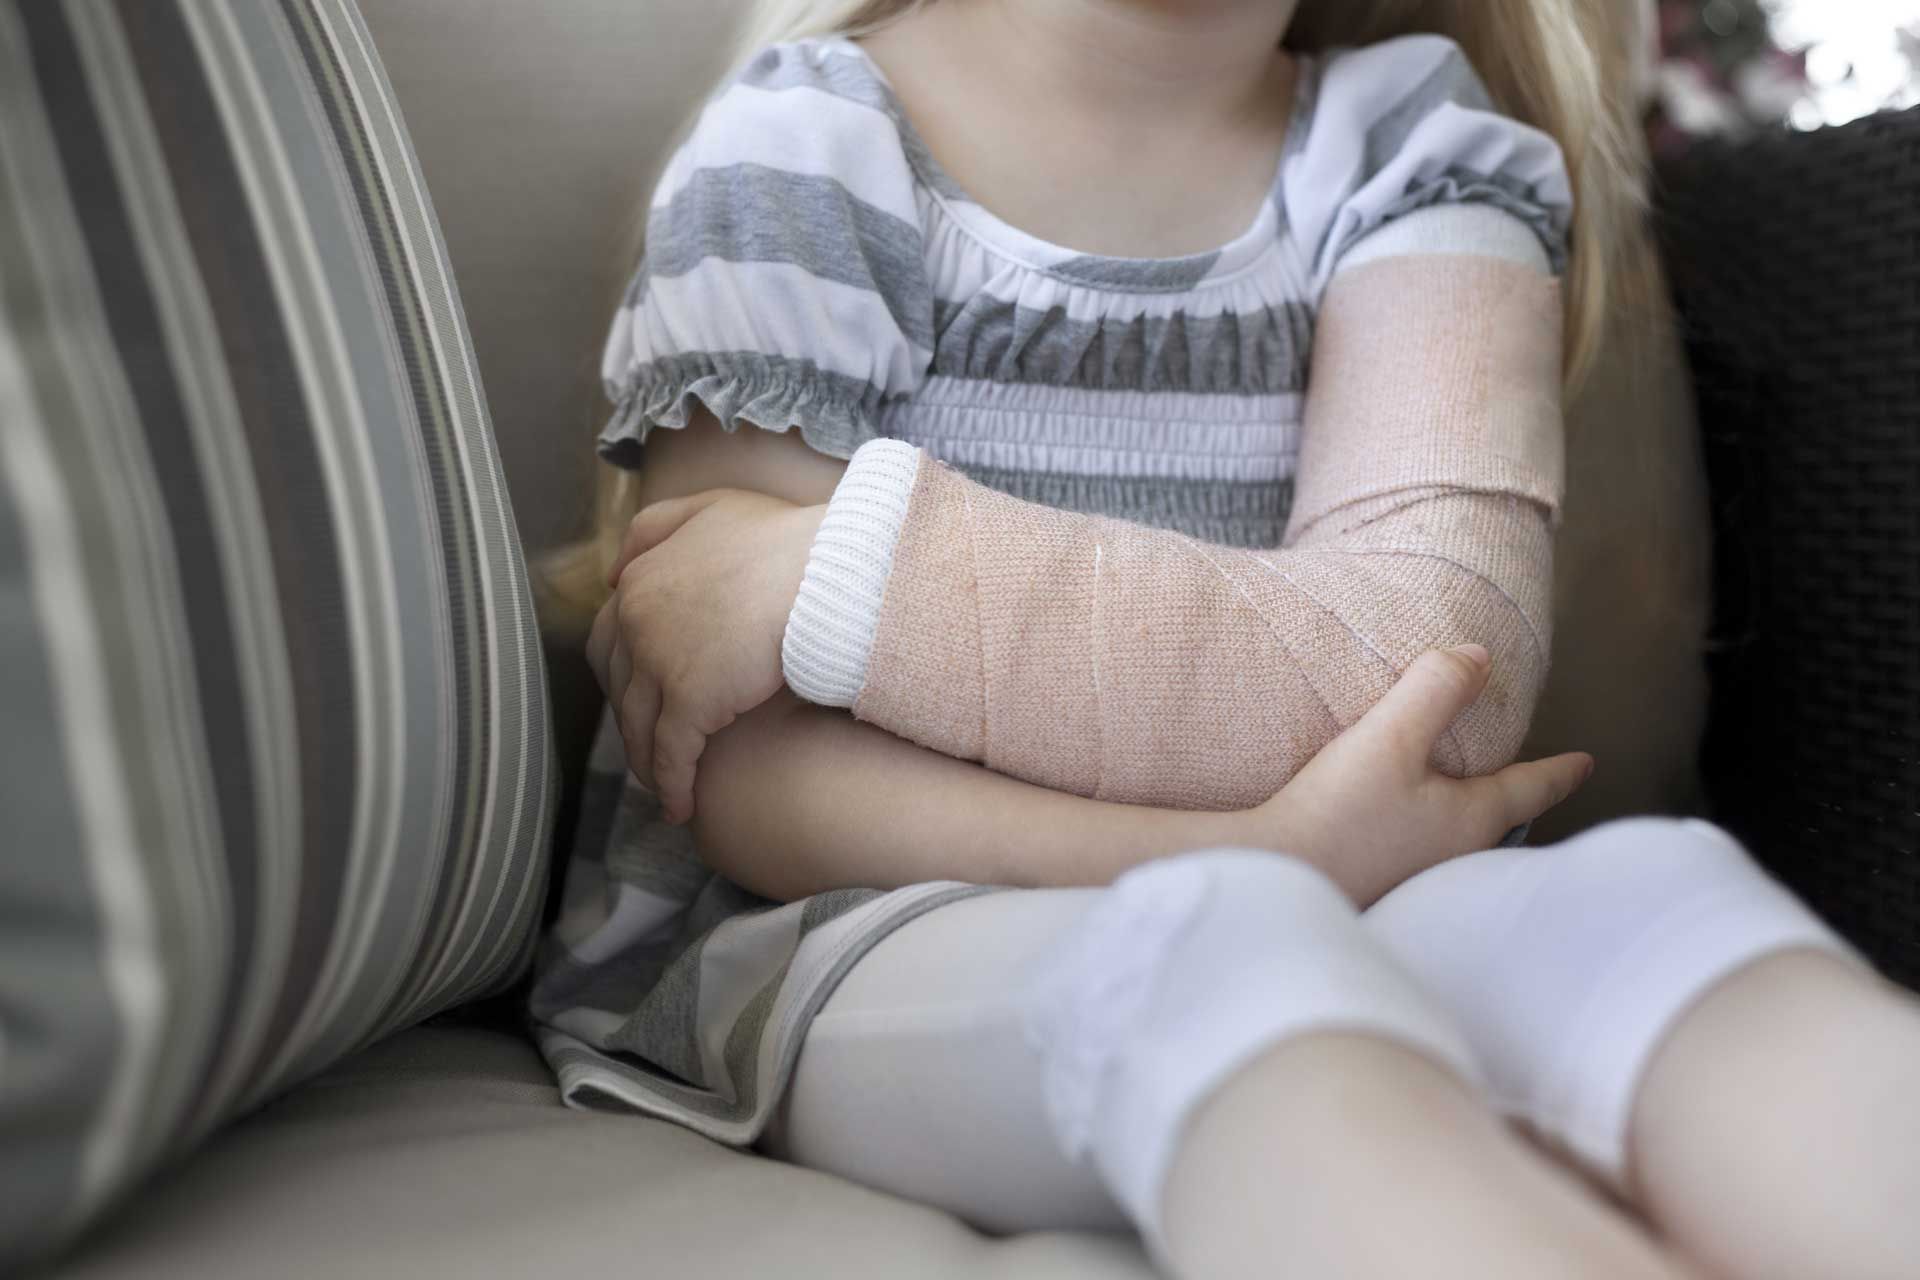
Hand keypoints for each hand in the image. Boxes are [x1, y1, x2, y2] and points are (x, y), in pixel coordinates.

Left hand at [586, 489, 825, 822]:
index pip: (610, 637)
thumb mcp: (711, 509)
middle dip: (630, 716)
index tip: (640, 691)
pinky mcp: (689, 703)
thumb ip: (657, 529)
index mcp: (640, 580)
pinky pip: (671, 756)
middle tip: (649, 740)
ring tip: (664, 784)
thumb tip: (616, 571)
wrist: (823, 570)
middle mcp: (636, 621)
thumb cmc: (785, 539)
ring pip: (639, 726)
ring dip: (648, 761)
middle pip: (619, 685)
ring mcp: (658, 663)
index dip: (624, 669)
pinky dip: (672, 786)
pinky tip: (681, 808)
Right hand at [1240, 644, 1593, 905]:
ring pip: (1460, 838)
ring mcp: (1414, 876)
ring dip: (1468, 813)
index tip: (1588, 762)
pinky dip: (1426, 828)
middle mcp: (1453, 856)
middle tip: (1529, 779)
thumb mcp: (1391, 736)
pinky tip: (1401, 821)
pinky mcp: (1375, 880)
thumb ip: (1436, 688)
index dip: (1560, 771)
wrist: (1273, 877)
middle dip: (1517, 797)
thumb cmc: (1340, 812)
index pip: (1532, 789)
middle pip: (1501, 820)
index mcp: (1471, 820)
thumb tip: (1479, 655)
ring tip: (1464, 794)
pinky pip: (1419, 850)